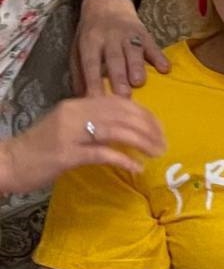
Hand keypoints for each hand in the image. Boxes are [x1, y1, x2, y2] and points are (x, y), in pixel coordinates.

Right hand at [0, 95, 165, 193]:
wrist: (11, 162)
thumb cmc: (40, 149)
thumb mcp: (67, 128)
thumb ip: (91, 124)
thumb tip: (121, 129)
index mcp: (76, 103)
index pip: (117, 102)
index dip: (143, 113)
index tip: (158, 127)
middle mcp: (74, 112)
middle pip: (121, 113)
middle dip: (147, 127)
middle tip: (163, 142)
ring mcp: (70, 133)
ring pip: (115, 130)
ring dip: (141, 141)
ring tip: (156, 152)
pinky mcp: (67, 154)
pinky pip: (102, 153)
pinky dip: (123, 159)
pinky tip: (136, 167)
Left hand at [71, 0, 169, 96]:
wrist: (106, 2)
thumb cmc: (91, 34)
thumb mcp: (78, 49)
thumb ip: (80, 75)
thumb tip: (82, 101)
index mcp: (91, 42)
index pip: (91, 64)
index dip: (93, 82)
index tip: (96, 100)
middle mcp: (109, 38)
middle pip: (114, 59)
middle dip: (119, 77)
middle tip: (122, 96)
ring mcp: (128, 35)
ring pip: (133, 51)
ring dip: (137, 67)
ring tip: (138, 82)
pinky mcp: (144, 33)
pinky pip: (153, 45)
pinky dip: (159, 57)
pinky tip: (164, 69)